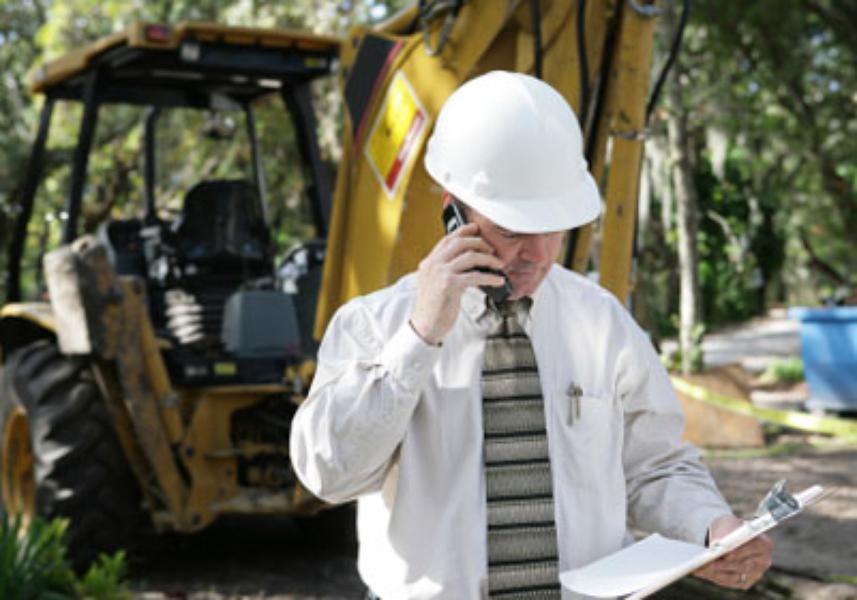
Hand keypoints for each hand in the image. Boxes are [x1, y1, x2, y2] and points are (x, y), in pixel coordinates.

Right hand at [410, 222, 504, 343]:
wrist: (425, 326)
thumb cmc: (433, 307)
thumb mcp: (435, 283)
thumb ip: (447, 269)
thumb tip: (470, 261)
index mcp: (429, 262)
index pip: (447, 239)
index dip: (464, 231)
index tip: (476, 229)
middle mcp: (433, 265)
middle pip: (460, 243)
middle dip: (480, 243)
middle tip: (492, 250)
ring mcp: (440, 274)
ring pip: (470, 257)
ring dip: (488, 259)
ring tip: (499, 265)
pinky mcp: (449, 285)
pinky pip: (475, 276)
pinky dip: (490, 278)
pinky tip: (498, 281)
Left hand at [694, 514, 772, 589]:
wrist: (728, 536)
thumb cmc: (729, 528)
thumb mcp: (728, 523)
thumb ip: (726, 532)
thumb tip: (716, 545)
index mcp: (764, 544)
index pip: (752, 549)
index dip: (739, 552)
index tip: (726, 553)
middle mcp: (763, 562)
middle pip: (742, 565)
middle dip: (722, 564)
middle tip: (707, 562)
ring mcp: (754, 574)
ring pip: (733, 576)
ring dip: (714, 572)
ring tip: (698, 567)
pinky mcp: (743, 582)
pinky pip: (727, 582)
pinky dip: (712, 576)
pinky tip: (700, 571)